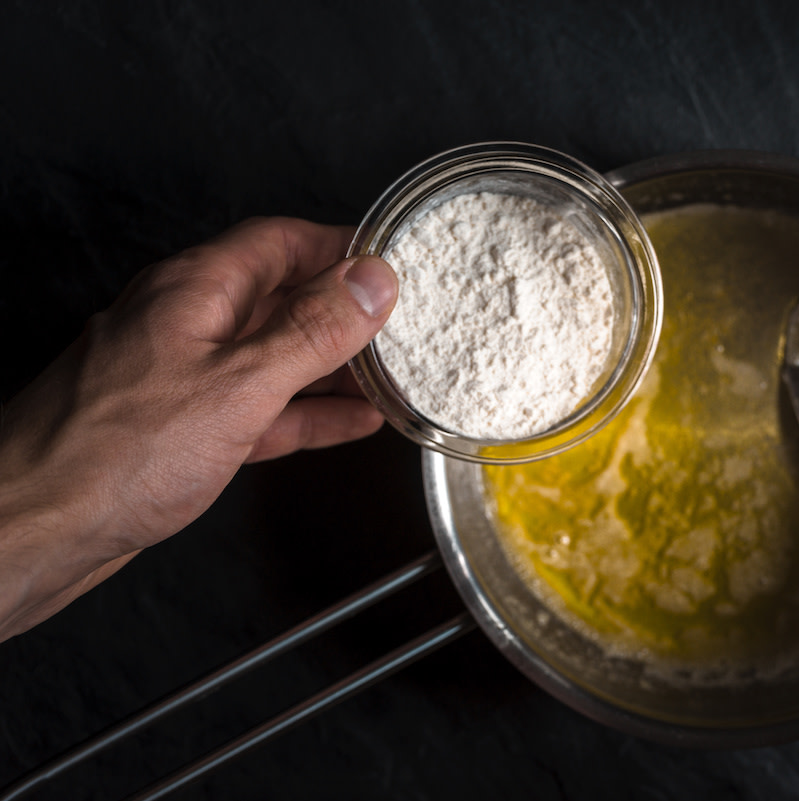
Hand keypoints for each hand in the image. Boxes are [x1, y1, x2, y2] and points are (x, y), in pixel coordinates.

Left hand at [0, 217, 398, 641]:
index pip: (281, 242)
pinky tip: (348, 423)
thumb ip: (311, 331)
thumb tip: (371, 282)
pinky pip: (262, 408)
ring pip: (275, 357)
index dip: (341, 244)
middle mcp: (187, 324)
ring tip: (391, 374)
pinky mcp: (185, 430)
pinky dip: (307, 412)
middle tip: (405, 323)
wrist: (35, 531)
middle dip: (344, 309)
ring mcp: (184, 378)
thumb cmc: (111, 455)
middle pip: (281, 298)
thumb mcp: (238, 384)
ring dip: (333, 366)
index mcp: (195, 292)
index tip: (393, 259)